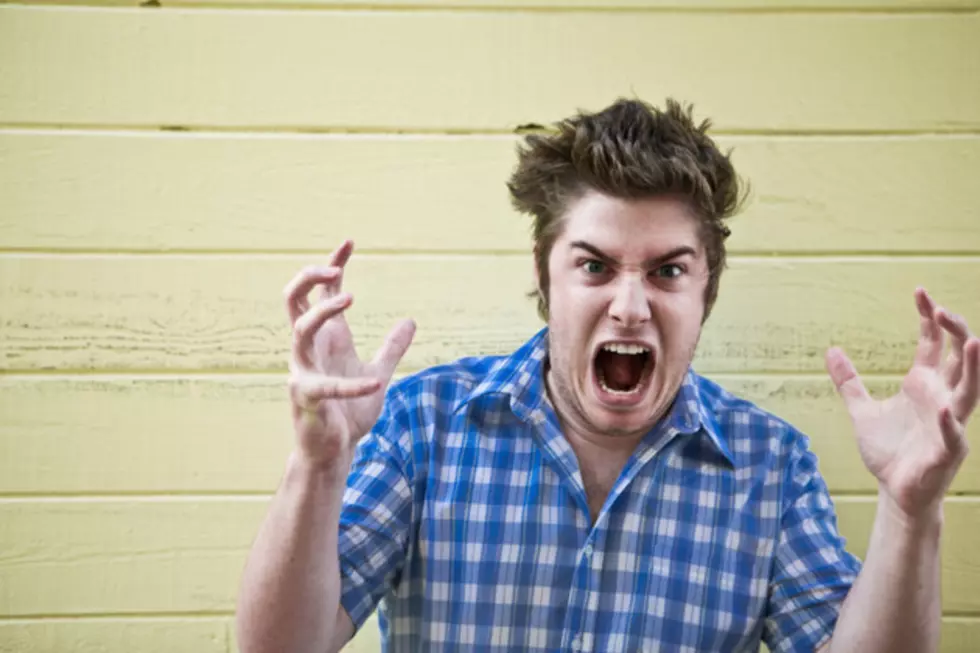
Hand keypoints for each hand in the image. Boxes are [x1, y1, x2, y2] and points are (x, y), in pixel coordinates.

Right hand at [284, 240, 414, 468]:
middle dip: (309, 278)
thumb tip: (410, 320)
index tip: (349, 242)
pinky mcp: (307, 398)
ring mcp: (303, 371)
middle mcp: (310, 349)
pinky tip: (372, 385)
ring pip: (300, 329)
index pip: (322, 293)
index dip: (333, 265)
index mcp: (327, 339)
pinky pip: (325, 386)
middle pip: (295, 300)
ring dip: (322, 311)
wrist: (335, 451)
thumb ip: (391, 348)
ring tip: (349, 298)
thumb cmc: (350, 413)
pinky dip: (350, 386)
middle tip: (332, 267)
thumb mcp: (378, 374)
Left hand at [826, 288, 978, 520]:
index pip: (933, 343)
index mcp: (924, 385)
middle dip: (955, 331)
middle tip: (942, 309)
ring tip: (973, 340)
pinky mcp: (947, 450)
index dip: (929, 318)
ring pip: (969, 390)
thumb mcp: (861, 410)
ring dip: (973, 367)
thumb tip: (831, 350)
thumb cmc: (888, 451)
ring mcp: (949, 423)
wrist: (896, 492)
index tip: (920, 292)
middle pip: (958, 358)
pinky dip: (949, 422)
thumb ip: (849, 381)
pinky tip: (944, 409)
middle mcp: (942, 398)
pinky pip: (953, 433)